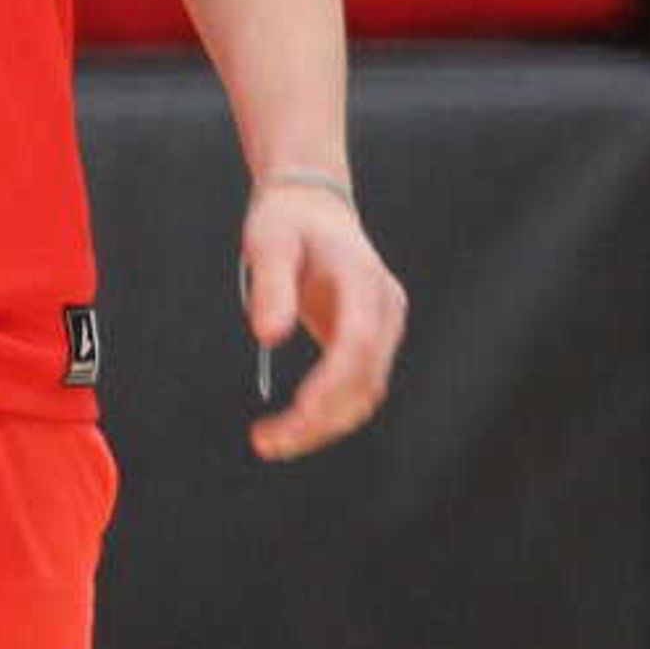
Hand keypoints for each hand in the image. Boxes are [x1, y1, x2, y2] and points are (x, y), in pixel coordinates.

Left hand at [238, 177, 404, 461]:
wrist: (313, 206)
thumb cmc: (287, 220)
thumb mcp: (268, 241)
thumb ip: (270, 284)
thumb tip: (267, 336)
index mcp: (363, 279)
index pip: (357, 342)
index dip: (332, 383)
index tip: (298, 412)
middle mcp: (384, 308)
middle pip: (365, 379)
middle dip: (319, 419)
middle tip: (265, 443)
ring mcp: (383, 327)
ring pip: (365, 393)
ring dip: (324, 425)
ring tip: (270, 441)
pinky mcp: (371, 341)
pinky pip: (357, 388)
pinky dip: (329, 413)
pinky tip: (293, 425)